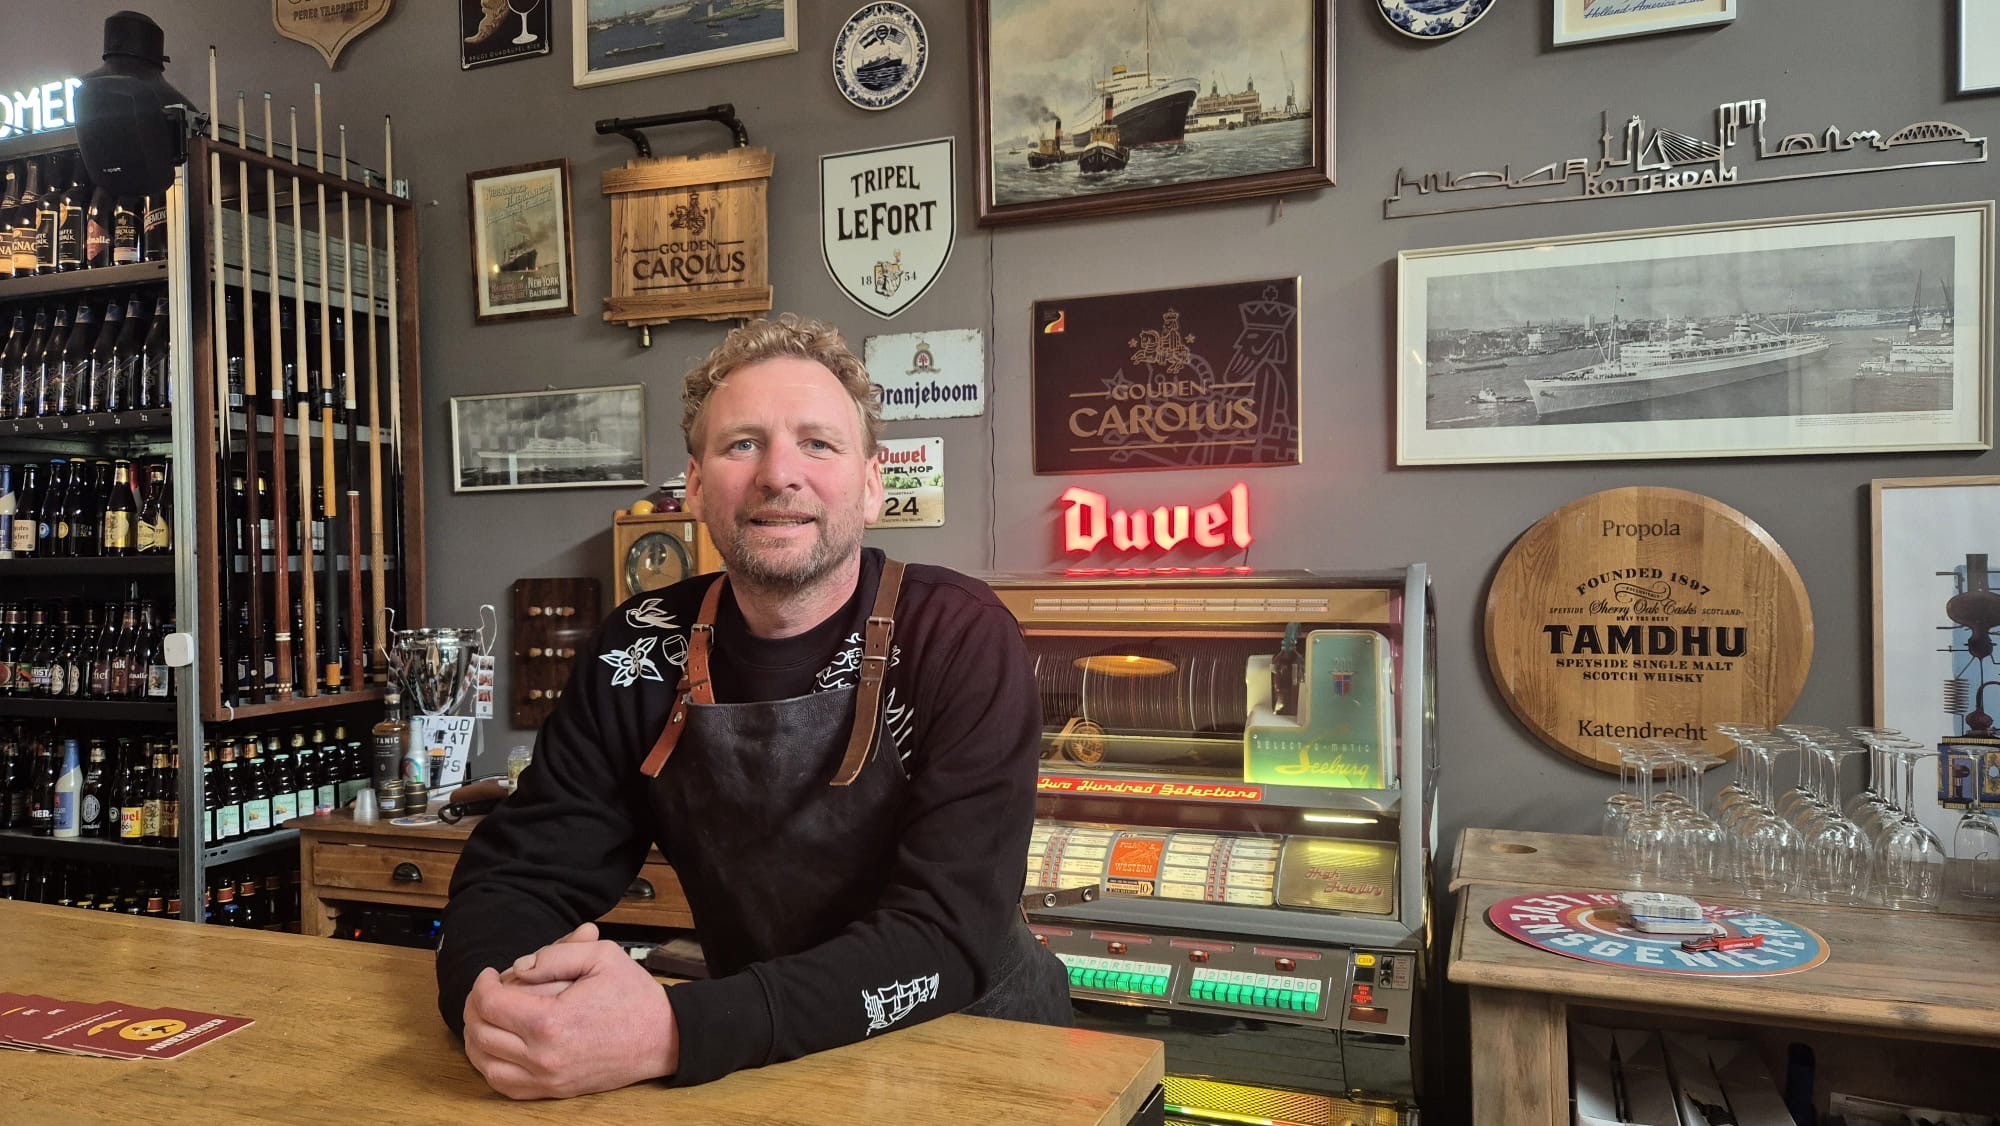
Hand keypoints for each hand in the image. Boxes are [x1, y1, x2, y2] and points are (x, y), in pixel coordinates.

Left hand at [461, 923, 680, 1098]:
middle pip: (481, 1033)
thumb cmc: (633, 995)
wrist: (663, 1038)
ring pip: (486, 1064)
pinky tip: (497, 1046)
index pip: (491, 1004)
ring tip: (485, 1017)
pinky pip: (505, 1086)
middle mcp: (543, 1057)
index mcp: (551, 1021)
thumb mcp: (602, 956)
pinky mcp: (554, 1091)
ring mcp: (547, 1079)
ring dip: (477, 1038)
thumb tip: (518, 967)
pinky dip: (491, 1066)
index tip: (491, 973)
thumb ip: (556, 954)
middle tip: (486, 991)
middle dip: (475, 1007)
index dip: (483, 984)